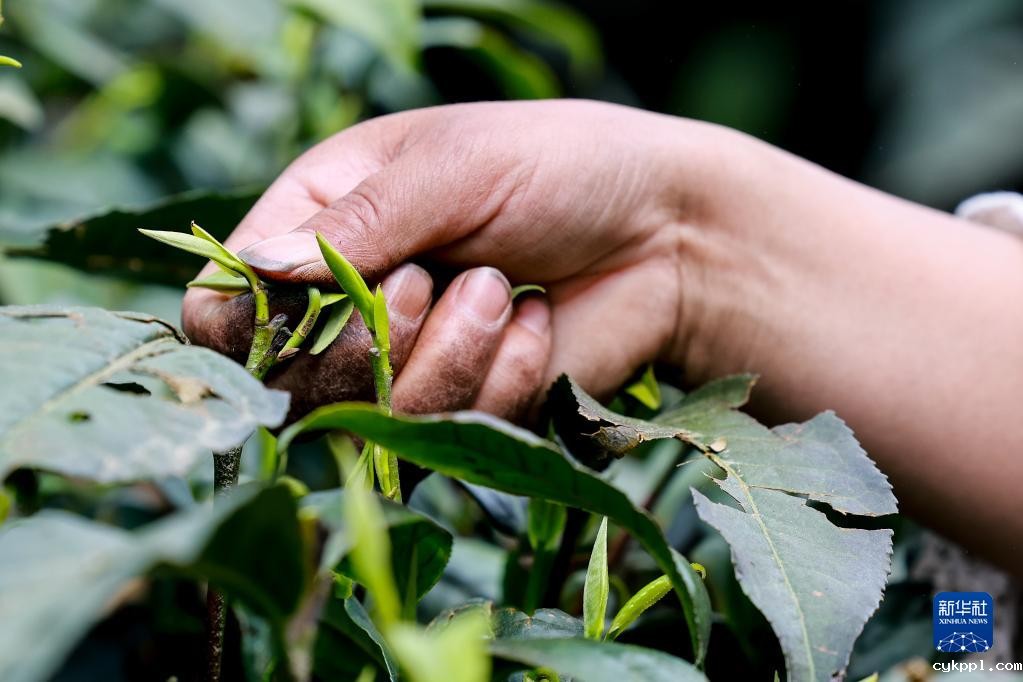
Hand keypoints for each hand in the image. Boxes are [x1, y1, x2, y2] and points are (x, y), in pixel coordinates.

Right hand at [184, 100, 720, 418]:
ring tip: (506, 291)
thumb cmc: (558, 167)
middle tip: (437, 277)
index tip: (313, 304)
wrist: (665, 231)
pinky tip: (537, 321)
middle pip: (295, 382)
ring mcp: (407, 367)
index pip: (223, 307)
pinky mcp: (466, 414)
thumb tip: (254, 272)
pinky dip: (507, 376)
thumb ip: (354, 224)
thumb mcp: (452, 167)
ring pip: (378, 419)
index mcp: (319, 226)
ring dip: (454, 353)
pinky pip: (456, 433)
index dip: (249, 325)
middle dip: (378, 335)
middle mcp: (348, 306)